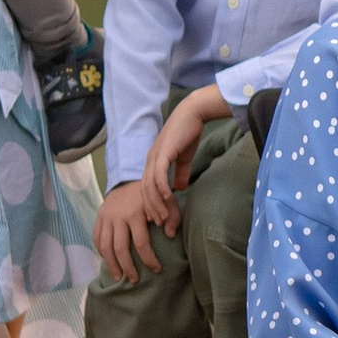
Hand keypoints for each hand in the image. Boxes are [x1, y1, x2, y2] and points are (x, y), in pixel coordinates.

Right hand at [94, 179, 171, 282]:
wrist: (127, 178)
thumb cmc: (151, 194)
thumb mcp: (166, 201)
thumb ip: (172, 216)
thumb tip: (169, 235)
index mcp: (135, 213)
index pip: (141, 243)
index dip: (149, 259)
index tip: (156, 269)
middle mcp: (118, 217)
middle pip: (120, 249)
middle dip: (128, 267)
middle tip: (134, 280)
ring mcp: (106, 217)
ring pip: (105, 246)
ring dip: (111, 265)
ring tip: (118, 277)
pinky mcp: (98, 217)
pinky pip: (96, 238)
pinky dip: (101, 252)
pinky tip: (108, 261)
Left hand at [143, 87, 231, 214]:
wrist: (193, 113)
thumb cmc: (188, 133)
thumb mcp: (184, 157)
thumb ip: (180, 172)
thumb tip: (179, 188)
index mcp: (153, 161)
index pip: (147, 188)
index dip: (150, 204)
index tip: (157, 218)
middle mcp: (150, 160)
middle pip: (145, 190)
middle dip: (151, 208)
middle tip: (160, 223)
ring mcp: (155, 156)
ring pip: (150, 185)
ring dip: (156, 202)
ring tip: (163, 216)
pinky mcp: (163, 152)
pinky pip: (159, 173)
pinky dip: (161, 187)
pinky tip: (168, 197)